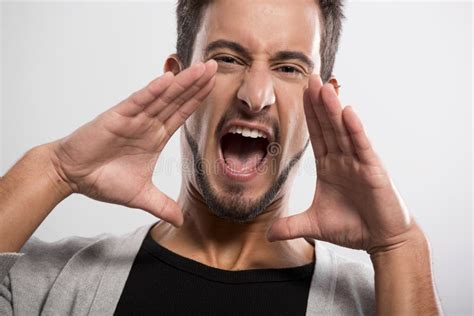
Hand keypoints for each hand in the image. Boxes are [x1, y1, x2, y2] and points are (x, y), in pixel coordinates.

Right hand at [50, 60, 216, 226]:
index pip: (182, 114)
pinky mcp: (116, 118)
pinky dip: (152, 91)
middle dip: (197, 83)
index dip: (199, 100)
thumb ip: (162, 205)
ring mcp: (134, 118)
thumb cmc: (103, 180)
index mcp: (155, 136)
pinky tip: (167, 79)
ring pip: (162, 97)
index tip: (216, 85)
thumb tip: (180, 221)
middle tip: (216, 66)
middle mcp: (148, 123)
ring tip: (201, 68)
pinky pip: (138, 102)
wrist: (73, 176)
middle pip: (177, 100)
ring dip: (181, 82)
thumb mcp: (141, 196)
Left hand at [267, 74, 420, 252]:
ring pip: (343, 131)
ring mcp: (358, 163)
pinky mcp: (373, 171)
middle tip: (309, 77)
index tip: (300, 92)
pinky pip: (362, 147)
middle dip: (318, 102)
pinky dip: (355, 130)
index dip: (309, 114)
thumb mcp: (314, 226)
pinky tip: (347, 112)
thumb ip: (291, 226)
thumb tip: (268, 234)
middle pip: (328, 126)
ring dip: (333, 109)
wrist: (381, 240)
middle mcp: (343, 160)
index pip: (316, 135)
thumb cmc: (352, 228)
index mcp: (329, 166)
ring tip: (324, 87)